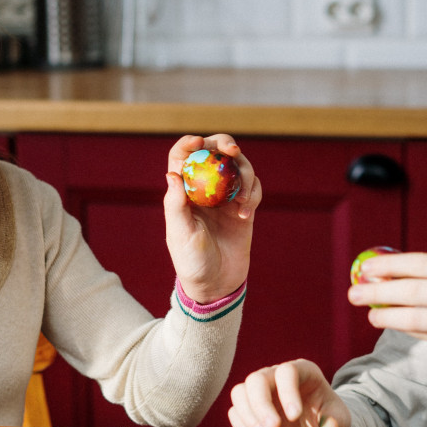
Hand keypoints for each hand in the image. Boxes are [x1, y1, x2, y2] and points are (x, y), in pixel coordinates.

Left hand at [164, 134, 261, 302]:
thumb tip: (172, 173)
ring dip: (245, 175)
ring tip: (244, 201)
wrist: (217, 285)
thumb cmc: (191, 262)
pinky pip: (253, 189)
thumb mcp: (180, 234)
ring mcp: (226, 197)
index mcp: (184, 192)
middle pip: (215, 153)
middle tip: (232, 151)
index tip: (200, 142)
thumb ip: (176, 204)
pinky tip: (246, 214)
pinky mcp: (244, 208)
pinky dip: (254, 194)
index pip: (183, 157)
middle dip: (224, 145)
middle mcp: (205, 189)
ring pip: (238, 167)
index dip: (190, 143)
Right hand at [227, 359, 349, 426]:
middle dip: (261, 407)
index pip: (287, 372)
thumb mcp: (340, 420)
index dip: (287, 392)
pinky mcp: (250, 406)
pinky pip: (235, 411)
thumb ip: (336, 422)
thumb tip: (328, 426)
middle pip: (257, 379)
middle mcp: (277, 375)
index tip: (294, 417)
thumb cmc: (328, 416)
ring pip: (240, 392)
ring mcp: (261, 389)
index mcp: (303, 371)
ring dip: (248, 418)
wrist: (315, 425)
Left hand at [346, 253, 426, 384]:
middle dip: (379, 288)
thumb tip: (398, 281)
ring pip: (416, 312)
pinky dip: (404, 327)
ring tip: (366, 311)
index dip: (391, 264)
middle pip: (414, 286)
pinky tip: (387, 324)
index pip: (423, 263)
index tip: (366, 267)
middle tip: (354, 290)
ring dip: (385, 312)